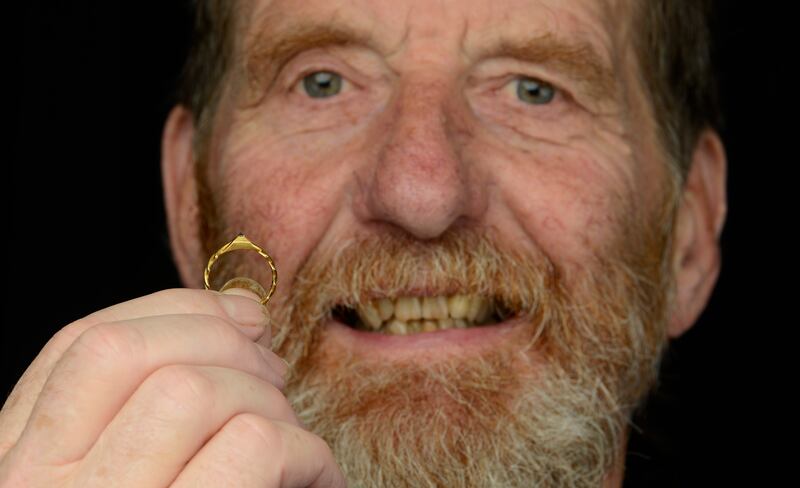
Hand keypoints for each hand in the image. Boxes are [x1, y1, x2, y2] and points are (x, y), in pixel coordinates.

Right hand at [0, 288, 345, 486]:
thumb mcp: (122, 475)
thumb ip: (142, 412)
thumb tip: (241, 316)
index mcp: (19, 465)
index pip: (81, 346)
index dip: (175, 311)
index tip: (242, 315)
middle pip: (130, 351)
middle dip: (223, 341)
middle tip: (274, 374)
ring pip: (194, 389)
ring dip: (267, 401)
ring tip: (294, 441)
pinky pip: (255, 447)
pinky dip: (307, 452)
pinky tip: (316, 479)